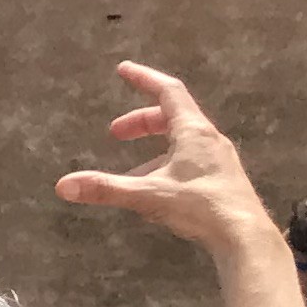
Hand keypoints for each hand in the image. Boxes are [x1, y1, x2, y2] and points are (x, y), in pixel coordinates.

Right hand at [56, 64, 281, 259]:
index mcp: (193, 131)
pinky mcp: (221, 179)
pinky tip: (155, 191)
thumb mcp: (147, 195)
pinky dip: (166, 165)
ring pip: (181, 142)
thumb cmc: (200, 206)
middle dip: (141, 122)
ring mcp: (218, 159)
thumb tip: (62, 186)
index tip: (123, 70)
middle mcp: (208, 139)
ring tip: (130, 173)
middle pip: (172, 116)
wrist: (245, 236)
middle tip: (115, 134)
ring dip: (152, 148)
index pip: (168, 92)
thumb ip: (106, 189)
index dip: (144, 78)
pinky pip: (189, 160)